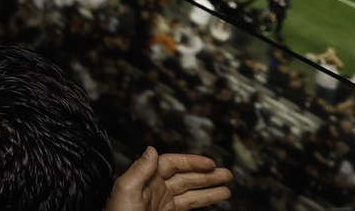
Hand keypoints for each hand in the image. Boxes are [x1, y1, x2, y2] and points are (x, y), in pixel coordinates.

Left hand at [104, 148, 232, 210]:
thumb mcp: (127, 189)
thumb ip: (140, 169)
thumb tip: (152, 149)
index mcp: (146, 179)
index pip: (172, 164)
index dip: (191, 162)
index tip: (211, 163)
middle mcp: (155, 188)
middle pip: (185, 177)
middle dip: (206, 175)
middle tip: (227, 174)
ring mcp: (162, 202)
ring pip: (190, 192)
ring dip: (209, 189)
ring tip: (227, 187)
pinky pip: (188, 205)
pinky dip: (202, 201)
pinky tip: (214, 198)